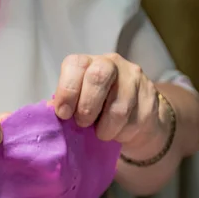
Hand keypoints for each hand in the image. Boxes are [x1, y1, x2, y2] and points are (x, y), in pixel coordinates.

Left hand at [53, 53, 168, 159]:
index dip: (67, 90)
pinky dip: (122, 134)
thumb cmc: (97, 109)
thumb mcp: (78, 103)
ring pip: (118, 108)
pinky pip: (134, 122)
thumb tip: (48, 113)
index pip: (75, 65)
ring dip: (106, 129)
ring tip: (101, 133)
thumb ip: (65, 105)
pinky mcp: (151, 97)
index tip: (63, 114)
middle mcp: (111, 63)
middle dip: (87, 108)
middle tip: (83, 124)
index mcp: (87, 62)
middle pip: (98, 77)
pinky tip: (119, 132)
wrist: (136, 115)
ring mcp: (134, 78)